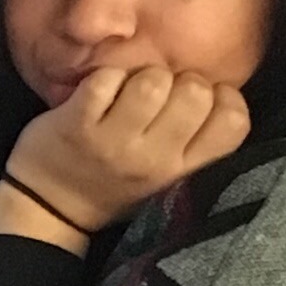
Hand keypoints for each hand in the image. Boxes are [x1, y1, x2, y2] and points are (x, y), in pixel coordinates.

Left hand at [1, 65, 251, 237]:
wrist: (50, 209)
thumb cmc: (117, 184)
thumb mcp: (169, 177)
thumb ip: (197, 143)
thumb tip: (221, 92)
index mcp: (185, 171)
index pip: (234, 122)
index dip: (224, 97)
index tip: (203, 101)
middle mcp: (155, 159)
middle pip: (196, 92)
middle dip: (181, 80)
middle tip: (161, 95)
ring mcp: (115, 143)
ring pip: (153, 81)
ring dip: (142, 76)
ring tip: (129, 94)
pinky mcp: (77, 126)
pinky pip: (105, 80)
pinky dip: (104, 78)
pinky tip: (100, 95)